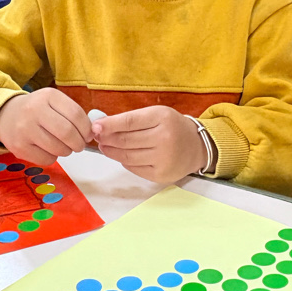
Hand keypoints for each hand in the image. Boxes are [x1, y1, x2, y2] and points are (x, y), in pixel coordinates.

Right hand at [0, 89, 92, 164]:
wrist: (5, 116)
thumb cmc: (37, 110)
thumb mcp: (53, 102)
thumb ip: (73, 114)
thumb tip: (92, 133)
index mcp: (48, 96)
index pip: (76, 114)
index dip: (86, 128)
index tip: (88, 134)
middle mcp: (34, 110)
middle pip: (67, 133)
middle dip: (79, 143)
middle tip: (79, 145)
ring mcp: (25, 130)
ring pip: (58, 148)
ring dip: (67, 151)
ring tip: (63, 146)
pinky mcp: (19, 147)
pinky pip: (47, 159)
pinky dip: (53, 157)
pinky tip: (48, 149)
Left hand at [93, 106, 207, 183]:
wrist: (196, 147)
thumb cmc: (172, 127)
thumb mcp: (157, 114)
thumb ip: (132, 119)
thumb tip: (102, 126)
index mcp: (162, 118)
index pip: (130, 122)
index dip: (109, 125)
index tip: (95, 126)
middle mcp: (164, 139)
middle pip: (126, 141)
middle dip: (107, 139)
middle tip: (96, 137)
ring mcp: (163, 159)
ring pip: (127, 156)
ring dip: (111, 151)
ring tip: (104, 146)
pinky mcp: (161, 175)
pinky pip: (134, 168)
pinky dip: (124, 161)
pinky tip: (120, 155)